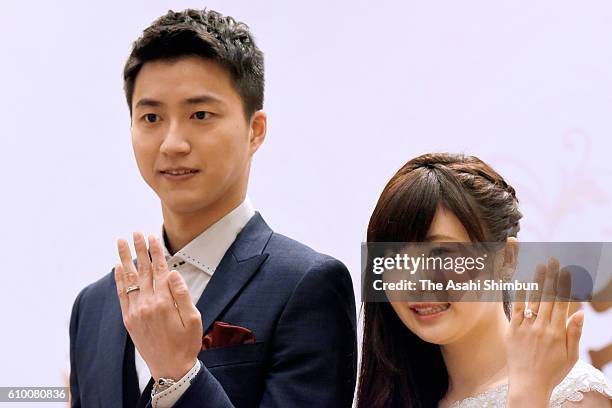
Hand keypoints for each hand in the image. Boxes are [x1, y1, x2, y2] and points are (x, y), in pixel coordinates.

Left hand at [114, 233, 202, 379]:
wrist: (171, 368)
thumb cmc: (186, 344)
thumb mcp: (194, 318)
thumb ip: (182, 294)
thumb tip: (172, 272)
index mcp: (165, 302)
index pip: (159, 270)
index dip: (156, 252)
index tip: (152, 237)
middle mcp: (147, 304)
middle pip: (143, 270)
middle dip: (140, 249)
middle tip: (136, 232)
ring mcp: (136, 312)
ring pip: (129, 279)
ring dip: (125, 258)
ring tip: (121, 242)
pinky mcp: (129, 320)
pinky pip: (121, 295)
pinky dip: (119, 280)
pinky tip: (117, 267)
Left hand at [506, 258, 583, 406]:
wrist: (528, 385)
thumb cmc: (552, 372)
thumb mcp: (571, 357)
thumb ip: (574, 334)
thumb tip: (579, 313)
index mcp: (558, 334)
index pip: (563, 305)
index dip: (566, 287)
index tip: (568, 272)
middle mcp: (543, 329)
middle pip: (549, 298)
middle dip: (553, 278)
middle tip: (554, 261)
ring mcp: (527, 329)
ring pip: (533, 300)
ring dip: (537, 282)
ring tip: (541, 266)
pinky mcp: (513, 331)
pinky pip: (516, 309)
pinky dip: (519, 295)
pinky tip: (522, 281)